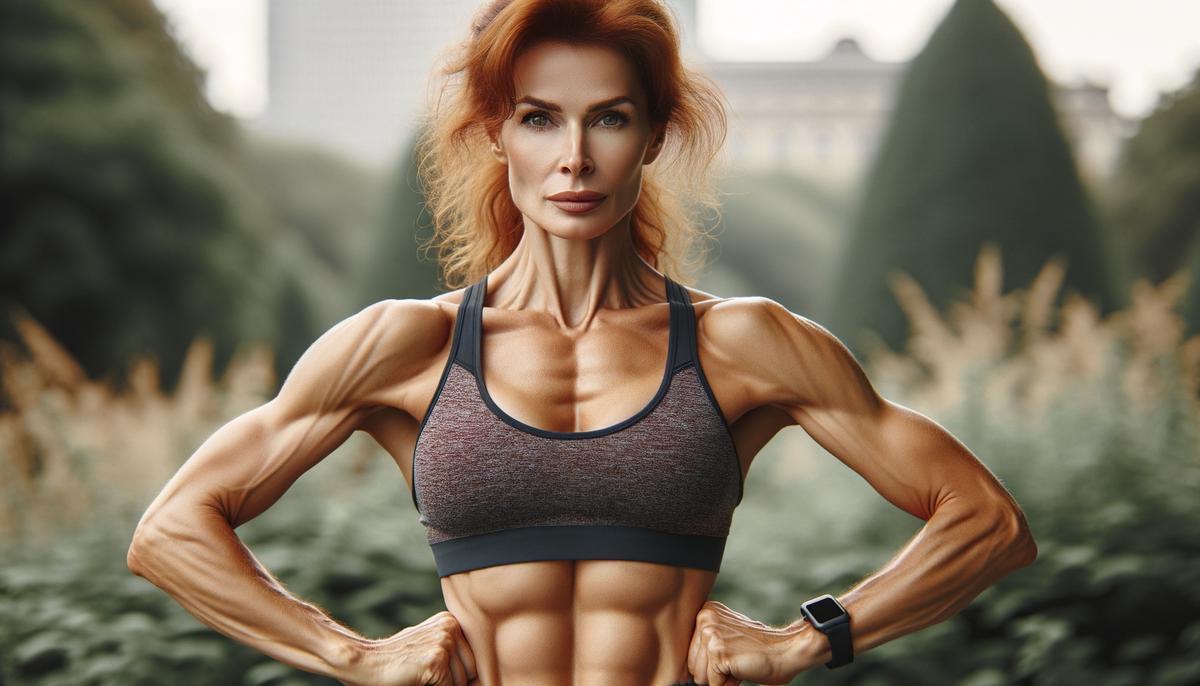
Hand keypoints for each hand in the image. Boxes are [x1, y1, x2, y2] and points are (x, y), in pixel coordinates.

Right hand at [344, 610, 478, 685]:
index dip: (458, 672)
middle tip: (426, 672)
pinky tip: (418, 678)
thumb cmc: (399, 659)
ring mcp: (444, 643)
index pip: (472, 657)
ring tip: (420, 673)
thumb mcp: (430, 644)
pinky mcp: (436, 661)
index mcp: (451, 621)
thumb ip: (454, 651)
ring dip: (443, 684)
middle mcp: (450, 627)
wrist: (368, 663)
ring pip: (462, 681)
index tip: (435, 669)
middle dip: (453, 680)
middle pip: (471, 669)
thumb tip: (482, 675)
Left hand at [684, 600, 802, 685]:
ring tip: (739, 663)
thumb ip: (706, 644)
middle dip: (714, 672)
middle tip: (736, 660)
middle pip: (692, 665)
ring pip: (700, 676)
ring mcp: (710, 633)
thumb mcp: (727, 636)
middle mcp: (704, 618)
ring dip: (721, 678)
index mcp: (705, 612)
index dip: (711, 664)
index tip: (730, 655)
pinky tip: (742, 669)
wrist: (786, 651)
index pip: (690, 653)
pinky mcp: (718, 651)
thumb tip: (685, 671)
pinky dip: (728, 684)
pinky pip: (713, 682)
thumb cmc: (759, 649)